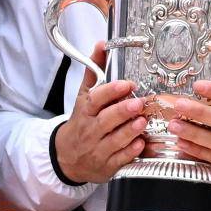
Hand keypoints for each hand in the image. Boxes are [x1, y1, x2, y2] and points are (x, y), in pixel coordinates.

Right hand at [51, 44, 147, 185]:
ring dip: (129, 131)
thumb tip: (102, 44)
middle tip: (139, 103)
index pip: (95, 99)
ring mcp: (98, 149)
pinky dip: (130, 152)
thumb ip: (94, 70)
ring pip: (114, 141)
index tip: (126, 84)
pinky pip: (119, 160)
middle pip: (106, 120)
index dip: (110, 91)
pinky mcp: (107, 166)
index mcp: (85, 111)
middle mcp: (91, 130)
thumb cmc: (82, 122)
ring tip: (143, 121)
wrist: (67, 157)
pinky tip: (140, 144)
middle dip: (122, 111)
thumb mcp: (84, 96)